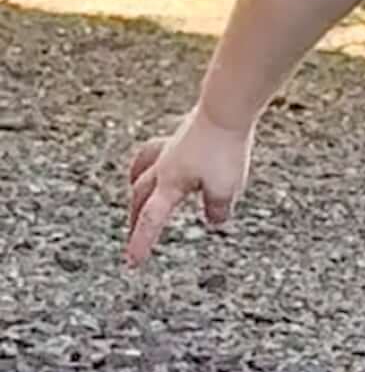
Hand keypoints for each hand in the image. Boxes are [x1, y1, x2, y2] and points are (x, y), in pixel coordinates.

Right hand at [125, 107, 254, 267]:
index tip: (132, 262)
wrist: (225, 109)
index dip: (141, 242)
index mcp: (170, 184)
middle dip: (135, 218)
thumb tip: (214, 220)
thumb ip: (217, 208)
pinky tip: (165, 159)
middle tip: (131, 233)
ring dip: (137, 186)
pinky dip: (155, 159)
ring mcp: (171, 148)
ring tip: (134, 192)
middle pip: (140, 196)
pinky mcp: (183, 134)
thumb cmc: (223, 148)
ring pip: (144, 170)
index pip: (151, 219)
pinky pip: (160, 150)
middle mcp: (164, 166)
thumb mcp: (225, 187)